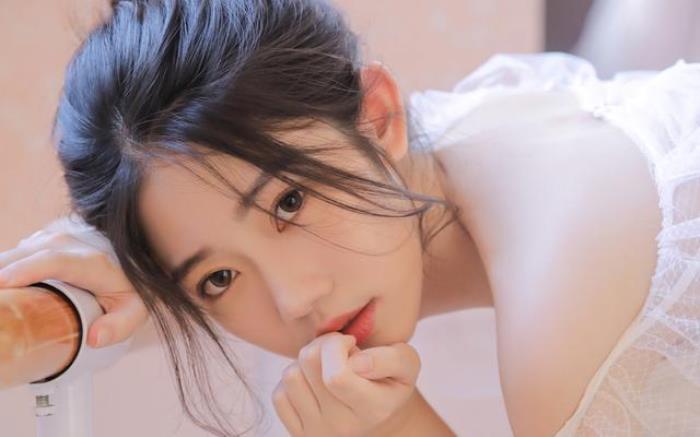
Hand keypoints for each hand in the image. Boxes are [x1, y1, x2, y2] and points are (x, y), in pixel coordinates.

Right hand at [0, 215, 147, 347]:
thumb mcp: (134, 311)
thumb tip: (95, 338)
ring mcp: (55, 237)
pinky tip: (5, 289)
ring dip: (2, 271)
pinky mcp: (43, 239)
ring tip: (2, 301)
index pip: (55, 261)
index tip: (2, 283)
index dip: (26, 270)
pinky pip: (16, 253)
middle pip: (26, 255)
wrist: (133, 263)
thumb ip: (119, 326)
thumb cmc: (131, 291)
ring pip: (17, 251)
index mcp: (93, 262)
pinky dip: (6, 268)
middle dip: (3, 274)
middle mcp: (71, 243)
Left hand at [272, 332, 420, 436]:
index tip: (350, 343)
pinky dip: (294, 381)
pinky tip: (313, 383)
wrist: (378, 416)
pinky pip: (279, 395)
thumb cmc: (390, 380)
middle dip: (322, 344)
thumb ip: (391, 358)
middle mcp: (342, 427)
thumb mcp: (406, 364)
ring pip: (291, 376)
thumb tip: (356, 363)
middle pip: (309, 364)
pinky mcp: (299, 434)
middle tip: (339, 349)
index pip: (337, 376)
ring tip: (327, 365)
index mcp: (373, 409)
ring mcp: (317, 433)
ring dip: (306, 362)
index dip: (337, 346)